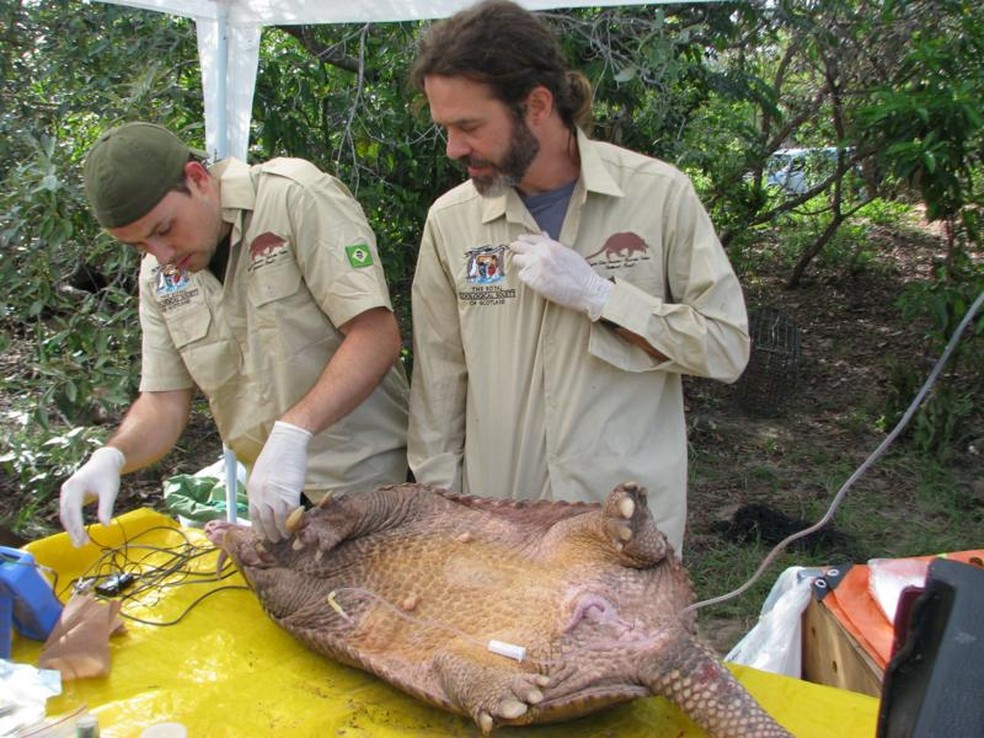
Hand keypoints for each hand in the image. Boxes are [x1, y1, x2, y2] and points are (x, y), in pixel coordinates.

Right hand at [59, 446, 125, 546]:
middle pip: (66, 515)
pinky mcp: (69, 495)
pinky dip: (71, 522)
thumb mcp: (110, 491)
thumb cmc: (108, 475)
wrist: (104, 461)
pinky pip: (67, 511)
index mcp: (75, 487)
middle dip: (72, 531)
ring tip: (79, 543)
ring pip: (65, 514)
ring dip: (71, 529)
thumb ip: (106, 507)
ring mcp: (66, 492)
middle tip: (81, 546)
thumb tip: (106, 525)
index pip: (73, 511)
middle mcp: (67, 489)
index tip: (84, 540)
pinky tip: (77, 532)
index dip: (77, 527)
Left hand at [247, 420, 311, 541]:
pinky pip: (291, 512)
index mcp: (252, 490)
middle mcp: (261, 494)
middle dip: (270, 533)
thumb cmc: (275, 455)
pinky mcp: (291, 492)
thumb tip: (265, 503)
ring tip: (286, 536)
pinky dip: (293, 521)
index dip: (259, 527)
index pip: (253, 515)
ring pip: (278, 519)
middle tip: (275, 540)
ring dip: (282, 530)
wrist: (287, 443)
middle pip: (265, 520)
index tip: (263, 535)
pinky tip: (295, 525)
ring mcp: (276, 494)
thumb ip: (261, 489)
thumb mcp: (260, 473)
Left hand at [509, 233, 612, 319]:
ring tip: (532, 272)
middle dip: (517, 250)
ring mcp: (535, 266)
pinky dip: (527, 279)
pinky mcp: (532, 280)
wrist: (587, 289)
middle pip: (517, 246)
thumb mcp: (567, 252)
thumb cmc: (581, 272)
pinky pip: (522, 276)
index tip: (520, 242)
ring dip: (522, 265)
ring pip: (517, 261)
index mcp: (550, 244)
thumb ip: (552, 243)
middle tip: (518, 256)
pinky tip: (537, 282)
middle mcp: (540, 253)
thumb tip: (543, 235)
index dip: (523, 240)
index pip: (529, 237)